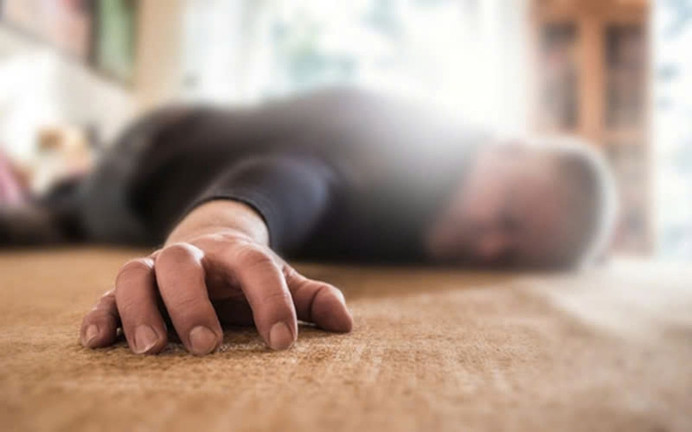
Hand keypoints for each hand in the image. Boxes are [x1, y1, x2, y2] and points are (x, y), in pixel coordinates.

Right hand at [79, 200, 352, 354]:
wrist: (206, 244)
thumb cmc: (247, 276)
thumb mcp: (282, 281)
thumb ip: (311, 298)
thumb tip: (345, 323)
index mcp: (236, 255)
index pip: (256, 268)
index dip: (271, 302)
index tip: (283, 344)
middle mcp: (192, 257)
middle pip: (181, 263)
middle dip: (191, 302)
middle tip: (206, 345)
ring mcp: (155, 269)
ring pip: (135, 274)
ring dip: (139, 309)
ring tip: (151, 349)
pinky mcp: (126, 289)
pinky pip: (104, 296)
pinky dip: (99, 316)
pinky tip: (97, 343)